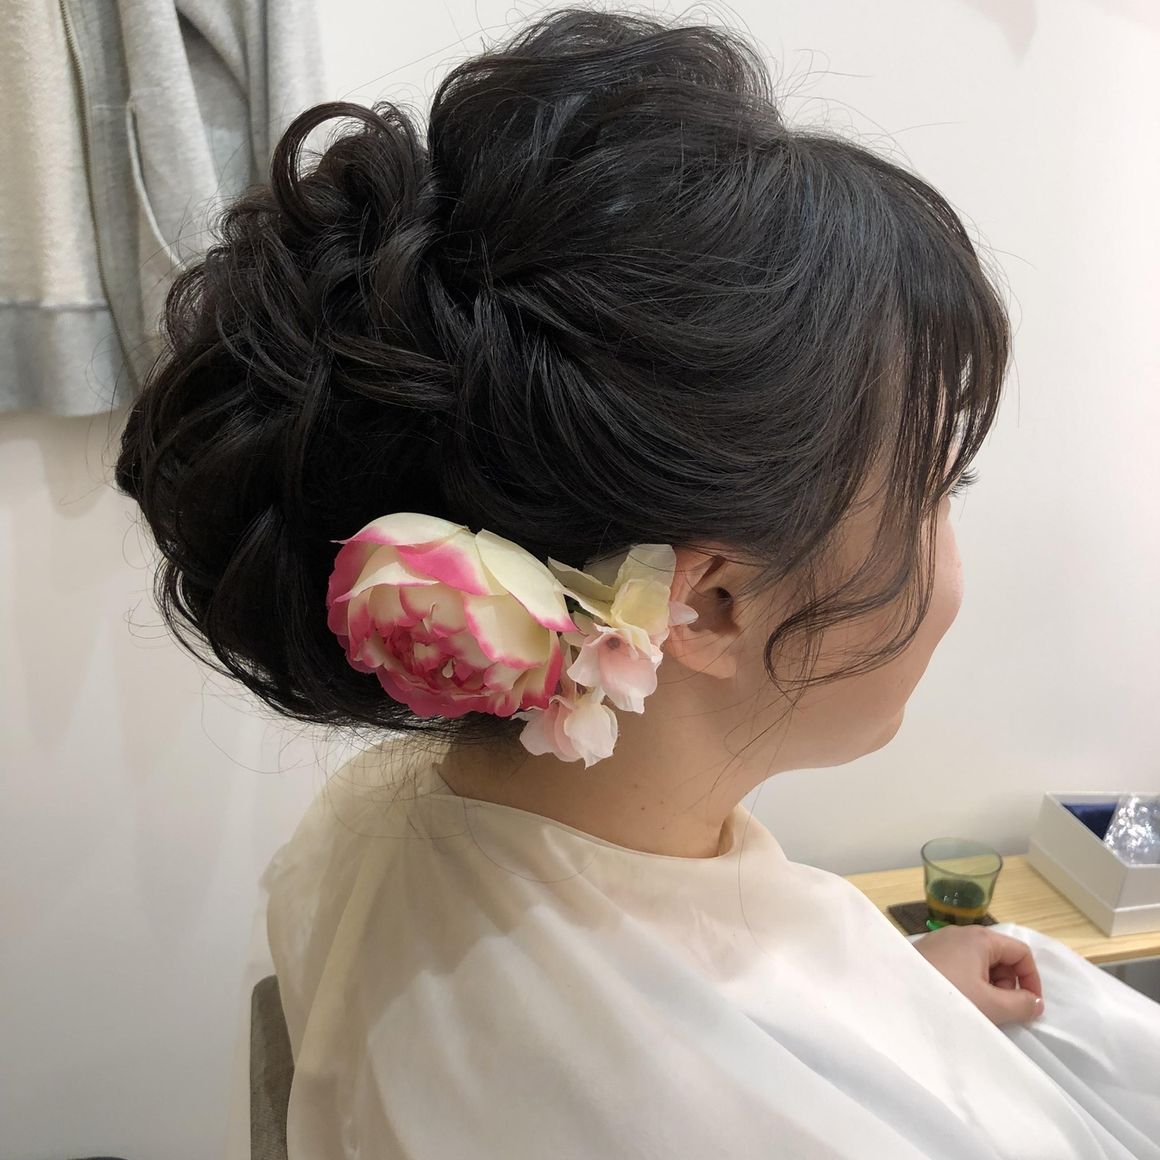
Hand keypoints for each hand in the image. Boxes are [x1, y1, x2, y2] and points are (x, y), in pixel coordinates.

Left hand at [914, 924, 1045, 1025]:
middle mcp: (960, 933)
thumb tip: (1036, 1003)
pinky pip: (958, 964)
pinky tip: (958, 1000)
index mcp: (980, 938)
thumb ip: (1021, 1005)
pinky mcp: (926, 953)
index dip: (1031, 980)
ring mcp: (940, 941)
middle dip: (1007, 984)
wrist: (895, 996)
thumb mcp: (991, 1005)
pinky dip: (968, 982)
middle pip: (1000, 955)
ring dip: (988, 985)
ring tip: (978, 1007)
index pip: (1020, 952)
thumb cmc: (948, 996)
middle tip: (999, 1009)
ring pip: (979, 961)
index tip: (1030, 1006)